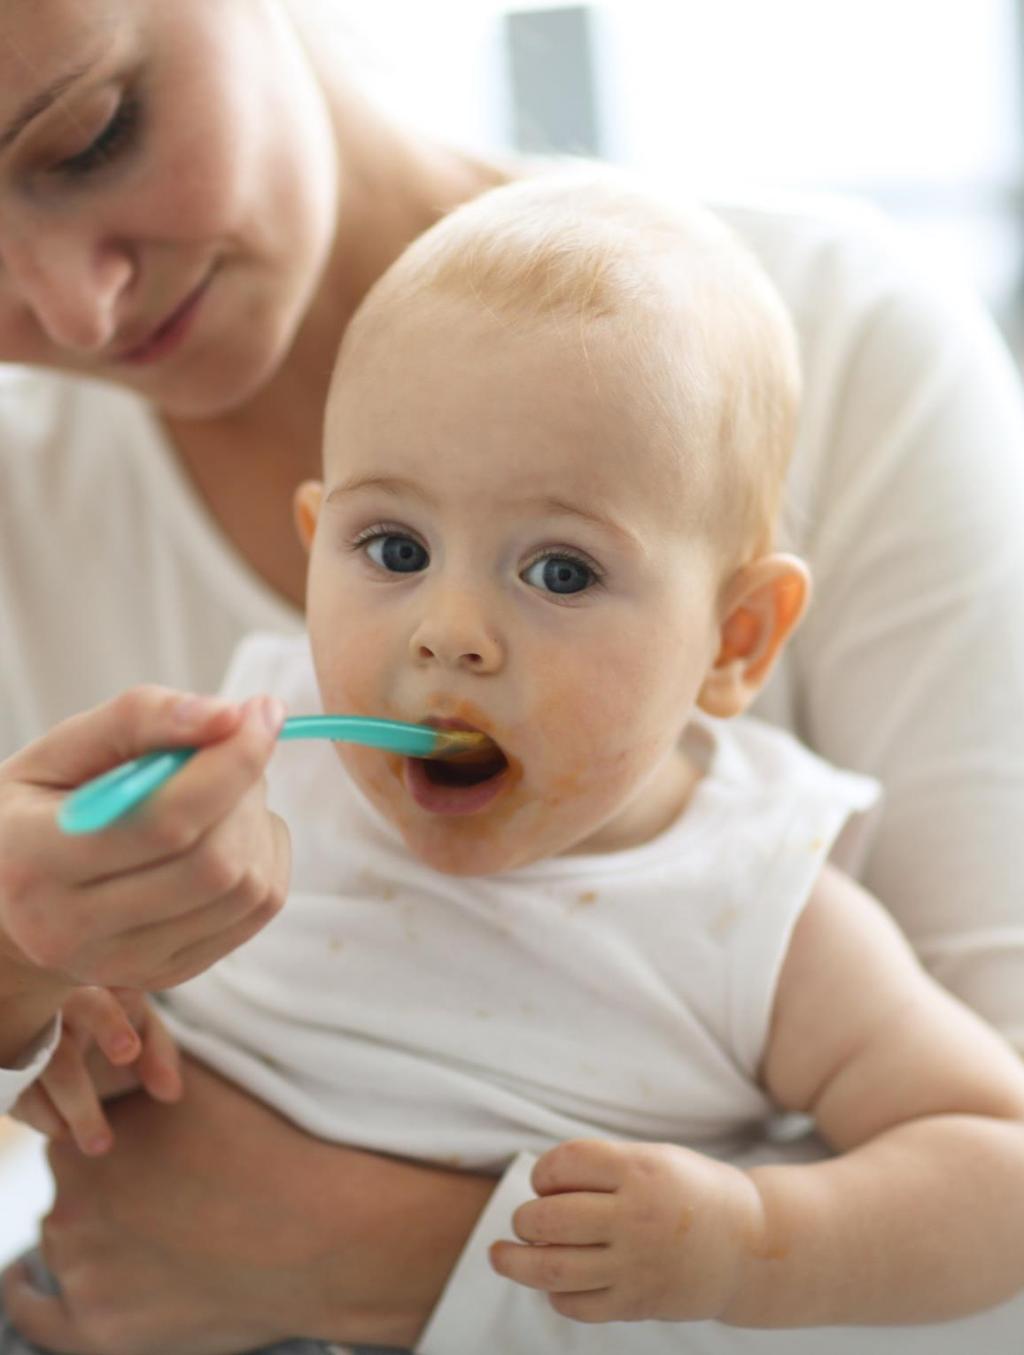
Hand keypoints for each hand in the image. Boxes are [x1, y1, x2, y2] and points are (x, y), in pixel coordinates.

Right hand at [0, 686, 290, 1061]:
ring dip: (258, 821)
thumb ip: (139, 718)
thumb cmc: (43, 807)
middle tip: (235, 746)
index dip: (230, 763)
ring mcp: (127, 964)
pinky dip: (265, 854)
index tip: (261, 713)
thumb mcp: (63, 748)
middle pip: (213, 864)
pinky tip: (231, 830)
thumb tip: (228, 716)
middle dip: (246, 790)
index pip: (163, 821)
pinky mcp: (172, 973)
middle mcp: (75, 930)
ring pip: (246, 888)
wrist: (13, 899)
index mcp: (36, 861)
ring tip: (225, 790)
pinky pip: (258, 909)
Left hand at [2, 1055, 494, 1353]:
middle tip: (167, 1194)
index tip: (148, 1154)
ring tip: (160, 1236)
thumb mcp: (197, 1086)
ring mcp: (83, 1272)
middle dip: (106, 1192)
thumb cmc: (265, 1150)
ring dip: (97, 1240)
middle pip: (70, 1194)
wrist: (316, 1233)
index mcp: (86, 1142)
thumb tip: (112, 1055)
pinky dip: (27, 1297)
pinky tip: (28, 1284)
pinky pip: (38, 1316)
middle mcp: (70, 1205)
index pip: (74, 1136)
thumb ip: (138, 1073)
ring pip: (67, 1248)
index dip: (113, 1141)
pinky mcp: (100, 1330)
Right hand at [10, 987, 181, 1154]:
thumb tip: (171, 1093)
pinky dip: (37, 1117)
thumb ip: (160, 1058)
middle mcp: (50, 1012)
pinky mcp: (7, 1066)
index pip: (96, 1003)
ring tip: (96, 1146)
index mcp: (94, 992)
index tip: (128, 1053)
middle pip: (56, 1054)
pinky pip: (12, 1094)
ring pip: (30, 1081)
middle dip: (78, 1100)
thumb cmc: (120, 1026)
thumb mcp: (146, 1034)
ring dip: (56, 1119)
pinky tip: (63, 1131)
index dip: (109, 1026)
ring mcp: (23, 1039)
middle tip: (102, 1145)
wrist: (81, 1030)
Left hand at [490, 1138, 762, 1323]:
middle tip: (525, 1219)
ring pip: (553, 1267)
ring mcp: (636, 1264)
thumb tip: (539, 1187)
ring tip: (500, 1255)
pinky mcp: (638, 1303)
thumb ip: (602, 1168)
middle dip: (525, 1218)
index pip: (566, 1164)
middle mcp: (636, 1217)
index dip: (543, 1172)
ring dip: (515, 1262)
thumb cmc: (690, 1192)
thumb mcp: (654, 1159)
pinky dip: (555, 1294)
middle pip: (550, 1218)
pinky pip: (578, 1304)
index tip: (544, 1180)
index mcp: (640, 1170)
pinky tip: (553, 1282)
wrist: (751, 1245)